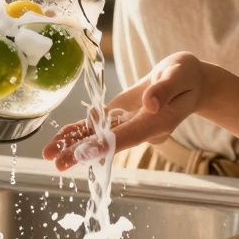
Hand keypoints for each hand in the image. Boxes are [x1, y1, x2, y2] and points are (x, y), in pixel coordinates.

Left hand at [42, 52, 211, 170]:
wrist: (189, 81)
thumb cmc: (187, 75)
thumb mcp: (180, 74)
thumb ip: (165, 89)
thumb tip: (148, 103)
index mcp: (158, 122)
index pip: (130, 135)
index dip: (107, 144)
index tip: (86, 153)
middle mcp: (141, 129)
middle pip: (110, 143)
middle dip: (83, 153)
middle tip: (58, 164)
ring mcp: (129, 125)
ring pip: (99, 137)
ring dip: (74, 145)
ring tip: (49, 153)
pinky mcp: (121, 117)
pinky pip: (99, 127)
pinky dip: (80, 132)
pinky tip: (60, 139)